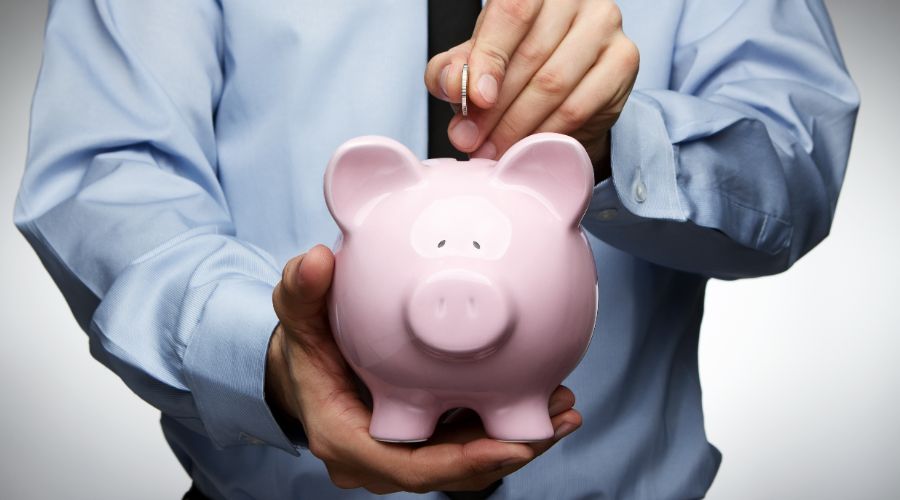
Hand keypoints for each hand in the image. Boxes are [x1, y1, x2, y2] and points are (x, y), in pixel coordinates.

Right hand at [267, 245, 582, 493]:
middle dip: (511, 450)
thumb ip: (302, 293)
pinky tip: (545, 396)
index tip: (513, 444)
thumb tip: (316, 261)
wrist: (308, 366)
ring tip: (565, 408)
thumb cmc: (305, 348)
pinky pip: (470, 441)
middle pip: (455, 471)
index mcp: (348, 441)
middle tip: (559, 416)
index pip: (412, 468)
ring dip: (520, 439)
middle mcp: (381, 460)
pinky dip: (506, 424)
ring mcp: (406, 454)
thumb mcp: (297, 319)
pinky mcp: (427, 439)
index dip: (464, 462)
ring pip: (469, 460)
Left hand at [425, 0, 638, 179]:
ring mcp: (604, 23)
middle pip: (530, 54)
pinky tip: (527, 147)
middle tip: (472, 140)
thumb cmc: (517, 68)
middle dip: (495, 107)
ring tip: (494, 150)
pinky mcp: (624, 59)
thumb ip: (452, 70)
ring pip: (554, 83)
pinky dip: (546, 133)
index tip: (474, 99)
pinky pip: (579, 106)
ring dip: (517, 125)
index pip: (512, 10)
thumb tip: (450, 84)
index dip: (489, 57)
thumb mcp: (475, 65)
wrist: (567, 93)